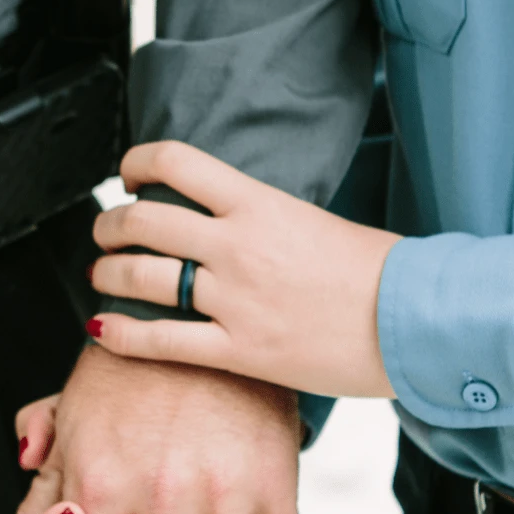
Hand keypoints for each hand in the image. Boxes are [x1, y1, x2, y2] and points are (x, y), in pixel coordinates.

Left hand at [87, 140, 400, 397]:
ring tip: (104, 275)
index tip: (130, 175)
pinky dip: (122, 334)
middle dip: (109, 224)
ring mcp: (235, 300)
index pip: (176, 163)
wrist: (410, 322)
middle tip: (105, 232)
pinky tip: (103, 329)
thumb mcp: (318, 223)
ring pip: (139, 278)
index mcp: (261, 205)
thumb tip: (232, 222)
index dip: (137, 162)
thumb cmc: (380, 273)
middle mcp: (238, 246)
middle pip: (142, 221)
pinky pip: (161, 341)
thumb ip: (266, 219)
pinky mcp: (240, 350)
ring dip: (108, 273)